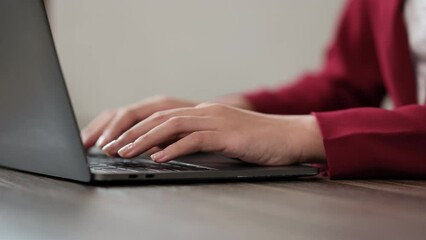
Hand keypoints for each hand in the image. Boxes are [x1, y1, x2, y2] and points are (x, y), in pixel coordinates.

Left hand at [81, 95, 252, 148]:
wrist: (289, 136)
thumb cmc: (257, 140)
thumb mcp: (221, 138)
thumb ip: (194, 140)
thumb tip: (165, 149)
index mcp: (203, 112)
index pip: (161, 116)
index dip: (135, 128)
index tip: (116, 141)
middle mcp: (206, 111)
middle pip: (159, 118)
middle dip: (131, 133)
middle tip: (109, 147)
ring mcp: (217, 121)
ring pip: (171, 126)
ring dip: (145, 140)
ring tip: (124, 153)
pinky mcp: (228, 135)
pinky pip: (194, 139)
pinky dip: (173, 149)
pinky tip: (158, 158)